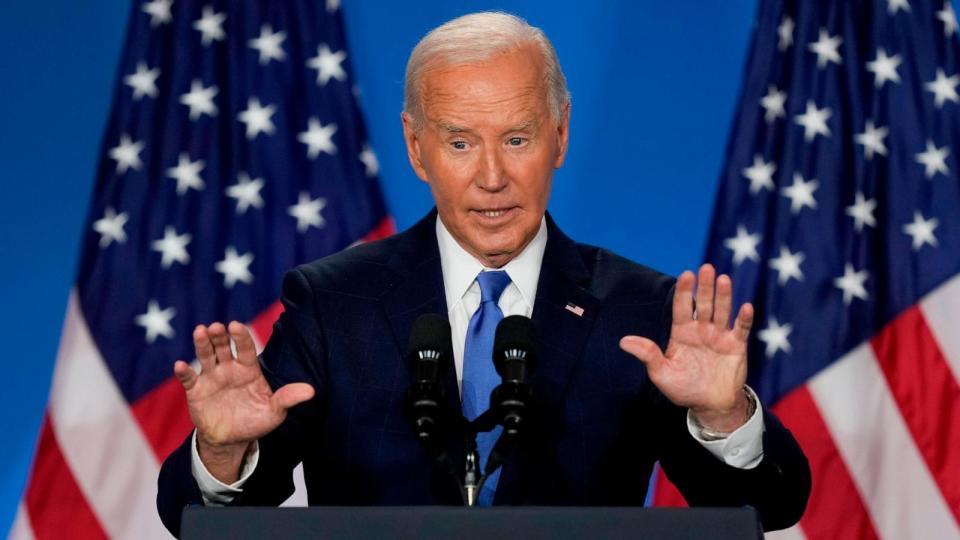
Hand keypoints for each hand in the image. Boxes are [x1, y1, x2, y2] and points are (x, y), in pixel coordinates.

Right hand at [174, 321, 314, 482]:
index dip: (241, 337)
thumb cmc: (256, 420)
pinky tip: (180, 365)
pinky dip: (184, 372)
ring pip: (206, 356)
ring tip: (200, 331)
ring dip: (202, 344)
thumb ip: (288, 398)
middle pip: (223, 347)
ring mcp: (212, 377)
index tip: (236, 326)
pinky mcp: (197, 391)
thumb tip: (311, 391)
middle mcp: (229, 368)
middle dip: (219, 336)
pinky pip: (189, 379)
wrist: (233, 439)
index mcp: (248, 369)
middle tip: (216, 326)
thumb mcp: (275, 411)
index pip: (245, 348)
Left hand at [619, 264, 753, 432]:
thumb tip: (623, 341)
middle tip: (706, 268)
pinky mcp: (736, 346)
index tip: (686, 275)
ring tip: (723, 279)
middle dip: (704, 287)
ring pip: (722, 311)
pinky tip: (746, 307)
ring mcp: (719, 336)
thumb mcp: (661, 373)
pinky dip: (744, 319)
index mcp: (682, 333)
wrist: (710, 406)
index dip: (683, 291)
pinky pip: (741, 329)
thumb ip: (648, 355)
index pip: (681, 307)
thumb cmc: (683, 388)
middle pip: (702, 304)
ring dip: (723, 296)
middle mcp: (701, 330)